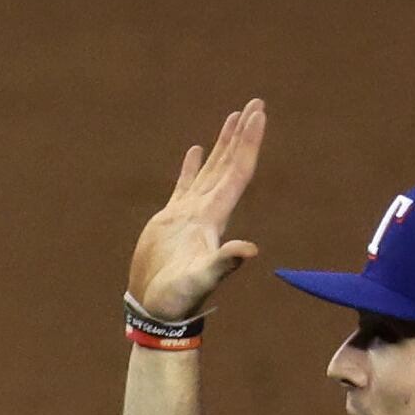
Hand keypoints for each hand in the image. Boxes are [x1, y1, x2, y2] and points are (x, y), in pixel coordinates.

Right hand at [132, 101, 268, 325]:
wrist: (158, 311)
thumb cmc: (178, 298)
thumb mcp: (202, 279)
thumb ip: (224, 262)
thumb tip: (250, 249)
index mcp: (216, 216)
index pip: (238, 171)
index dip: (248, 143)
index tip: (257, 115)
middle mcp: (208, 210)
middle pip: (231, 163)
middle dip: (243, 133)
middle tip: (255, 103)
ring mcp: (189, 214)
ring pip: (212, 169)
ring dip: (224, 143)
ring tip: (233, 116)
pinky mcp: (170, 220)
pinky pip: (185, 184)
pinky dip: (192, 166)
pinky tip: (197, 149)